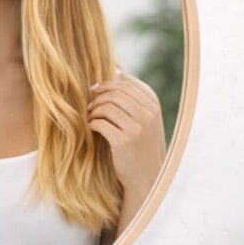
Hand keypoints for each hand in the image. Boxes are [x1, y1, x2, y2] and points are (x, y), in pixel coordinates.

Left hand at [87, 69, 165, 195]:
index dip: (106, 83)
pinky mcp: (124, 141)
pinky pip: (100, 123)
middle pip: (114, 92)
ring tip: (92, 117)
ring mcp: (137, 128)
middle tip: (90, 105)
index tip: (95, 90)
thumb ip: (132, 97)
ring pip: (106, 106)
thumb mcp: (144, 118)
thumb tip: (115, 68)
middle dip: (97, 96)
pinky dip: (92, 124)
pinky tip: (93, 128)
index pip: (126, 82)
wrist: (147, 176)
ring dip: (94, 111)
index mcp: (153, 105)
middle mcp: (148, 114)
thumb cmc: (141, 143)